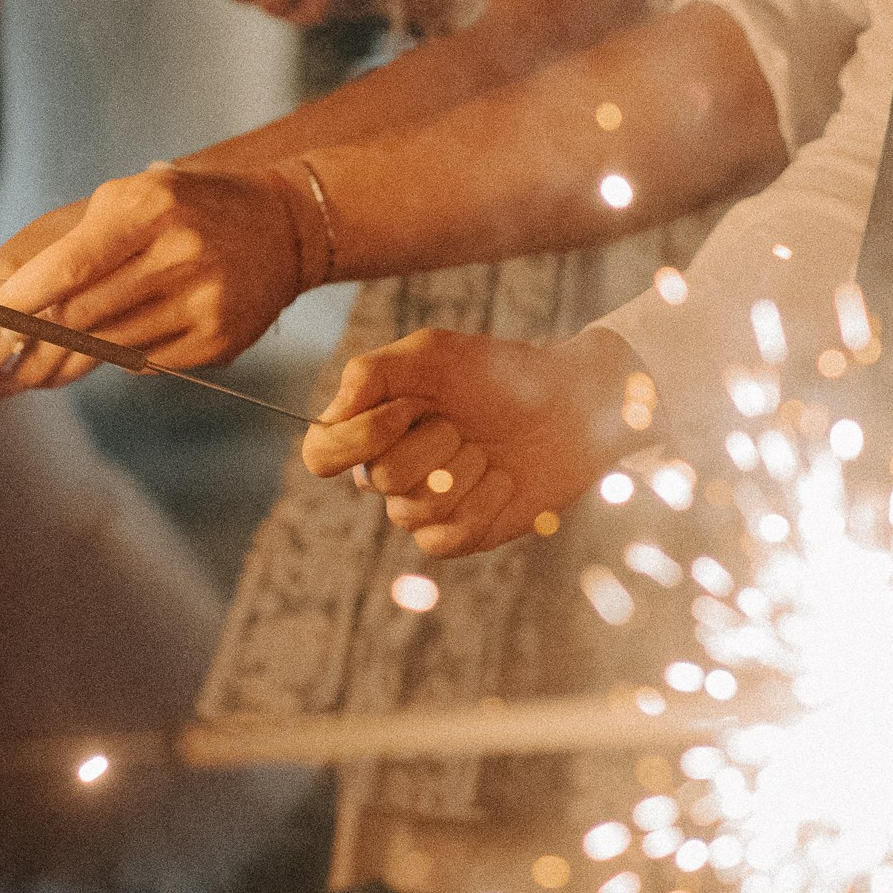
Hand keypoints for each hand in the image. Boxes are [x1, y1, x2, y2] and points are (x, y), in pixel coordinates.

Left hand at [0, 163, 304, 399]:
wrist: (283, 225)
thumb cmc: (179, 209)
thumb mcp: (124, 202)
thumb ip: (62, 247)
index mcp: (145, 207)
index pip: (66, 269)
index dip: (7, 308)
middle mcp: (177, 254)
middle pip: (75, 319)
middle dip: (8, 351)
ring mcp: (201, 303)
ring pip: (101, 349)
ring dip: (45, 365)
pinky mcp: (216, 343)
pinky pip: (137, 364)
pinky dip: (100, 363)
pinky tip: (74, 362)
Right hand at [301, 327, 640, 557]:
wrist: (571, 405)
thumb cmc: (499, 374)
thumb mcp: (432, 353)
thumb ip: (370, 374)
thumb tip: (326, 418)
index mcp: (374, 426)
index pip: (321, 453)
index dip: (356, 438)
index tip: (409, 407)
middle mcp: (392, 470)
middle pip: (378, 478)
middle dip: (431, 444)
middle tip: (463, 424)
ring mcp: (426, 506)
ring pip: (410, 512)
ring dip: (461, 472)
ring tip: (487, 451)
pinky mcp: (462, 534)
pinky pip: (444, 539)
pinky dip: (479, 506)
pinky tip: (502, 481)